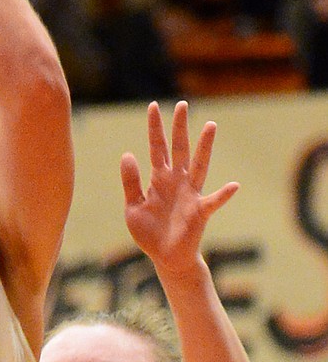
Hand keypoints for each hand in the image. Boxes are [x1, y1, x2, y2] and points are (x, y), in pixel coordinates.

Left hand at [120, 101, 238, 277]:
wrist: (165, 258)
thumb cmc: (149, 232)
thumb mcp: (132, 207)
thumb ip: (131, 182)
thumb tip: (127, 154)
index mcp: (159, 179)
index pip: (156, 148)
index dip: (154, 129)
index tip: (152, 106)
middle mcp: (177, 182)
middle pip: (179, 149)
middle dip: (179, 127)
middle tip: (182, 104)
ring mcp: (190, 195)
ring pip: (199, 165)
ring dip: (205, 147)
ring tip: (210, 125)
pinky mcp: (199, 212)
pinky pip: (213, 202)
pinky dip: (223, 195)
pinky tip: (233, 186)